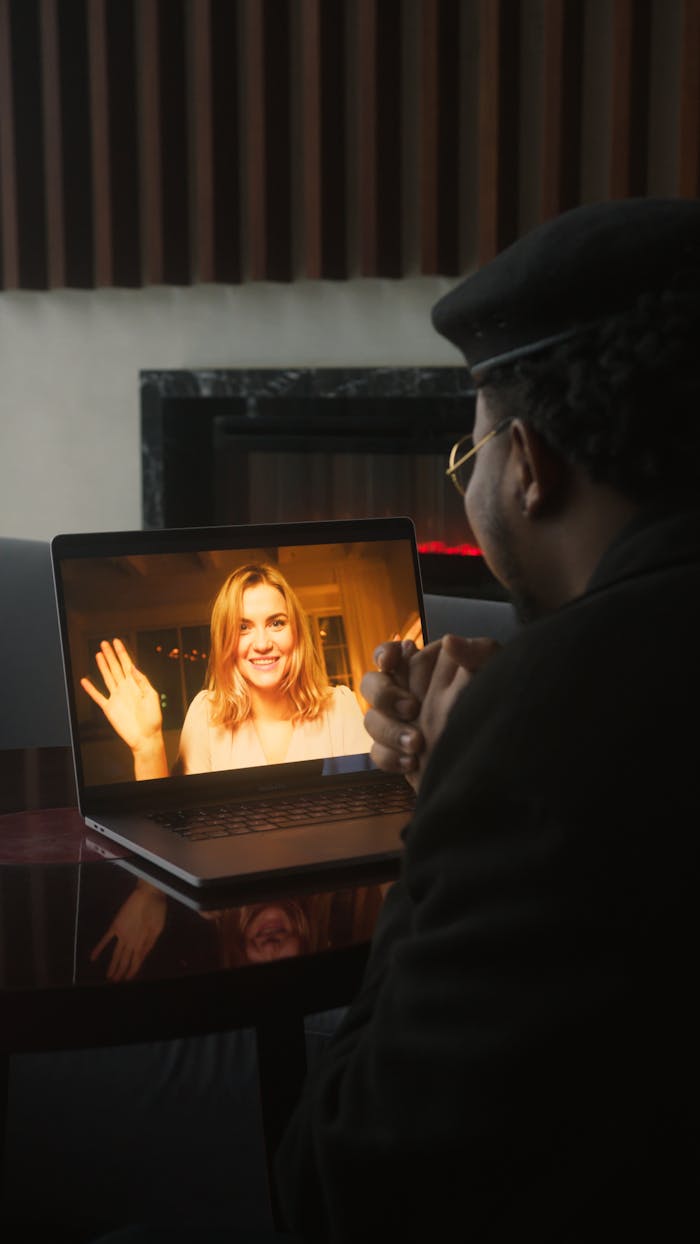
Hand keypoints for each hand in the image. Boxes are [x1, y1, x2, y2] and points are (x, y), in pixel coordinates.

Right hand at [81, 639, 167, 778]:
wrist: (146, 737)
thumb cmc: (153, 719)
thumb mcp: (152, 696)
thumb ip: (142, 680)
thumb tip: (132, 666)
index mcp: (136, 685)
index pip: (127, 664)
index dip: (122, 652)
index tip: (117, 641)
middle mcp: (125, 689)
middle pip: (115, 667)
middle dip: (110, 655)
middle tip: (105, 643)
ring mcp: (116, 697)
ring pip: (107, 677)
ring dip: (102, 666)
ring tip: (98, 654)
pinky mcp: (109, 708)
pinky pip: (98, 696)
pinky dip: (90, 689)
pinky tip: (85, 681)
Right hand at [90, 882, 166, 980]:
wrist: (148, 894)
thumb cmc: (157, 910)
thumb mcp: (158, 929)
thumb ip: (150, 943)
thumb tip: (144, 955)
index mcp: (142, 943)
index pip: (136, 962)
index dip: (132, 971)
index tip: (127, 980)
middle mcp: (130, 942)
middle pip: (124, 961)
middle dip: (120, 972)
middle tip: (115, 982)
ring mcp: (121, 934)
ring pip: (116, 954)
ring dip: (112, 966)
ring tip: (108, 977)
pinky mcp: (115, 926)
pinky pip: (105, 939)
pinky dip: (99, 948)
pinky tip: (93, 957)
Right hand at [361, 634, 499, 790]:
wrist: (502, 756)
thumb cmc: (499, 704)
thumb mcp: (497, 673)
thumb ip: (477, 651)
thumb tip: (449, 641)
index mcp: (424, 667)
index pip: (390, 653)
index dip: (384, 655)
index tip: (391, 662)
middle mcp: (406, 692)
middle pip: (371, 685)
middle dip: (384, 696)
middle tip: (413, 709)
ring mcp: (400, 722)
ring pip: (371, 720)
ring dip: (390, 731)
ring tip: (418, 744)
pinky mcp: (398, 751)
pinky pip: (377, 752)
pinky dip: (390, 757)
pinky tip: (412, 762)